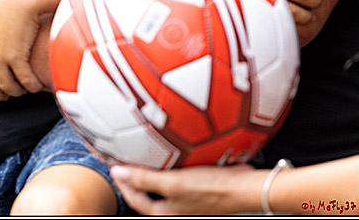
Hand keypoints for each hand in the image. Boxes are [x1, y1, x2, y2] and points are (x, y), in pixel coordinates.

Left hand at [110, 163, 262, 214]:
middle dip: (135, 175)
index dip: (122, 183)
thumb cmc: (212, 188)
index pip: (135, 199)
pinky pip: (177, 172)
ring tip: (142, 150)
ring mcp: (187, 194)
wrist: (246, 186)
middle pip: (147, 190)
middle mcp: (175, 205)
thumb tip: (117, 172)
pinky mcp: (197, 183)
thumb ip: (144, 179)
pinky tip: (170, 148)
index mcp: (167, 211)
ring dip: (152, 167)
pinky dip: (170, 162)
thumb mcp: (173, 183)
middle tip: (123, 157)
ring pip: (163, 180)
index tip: (112, 167)